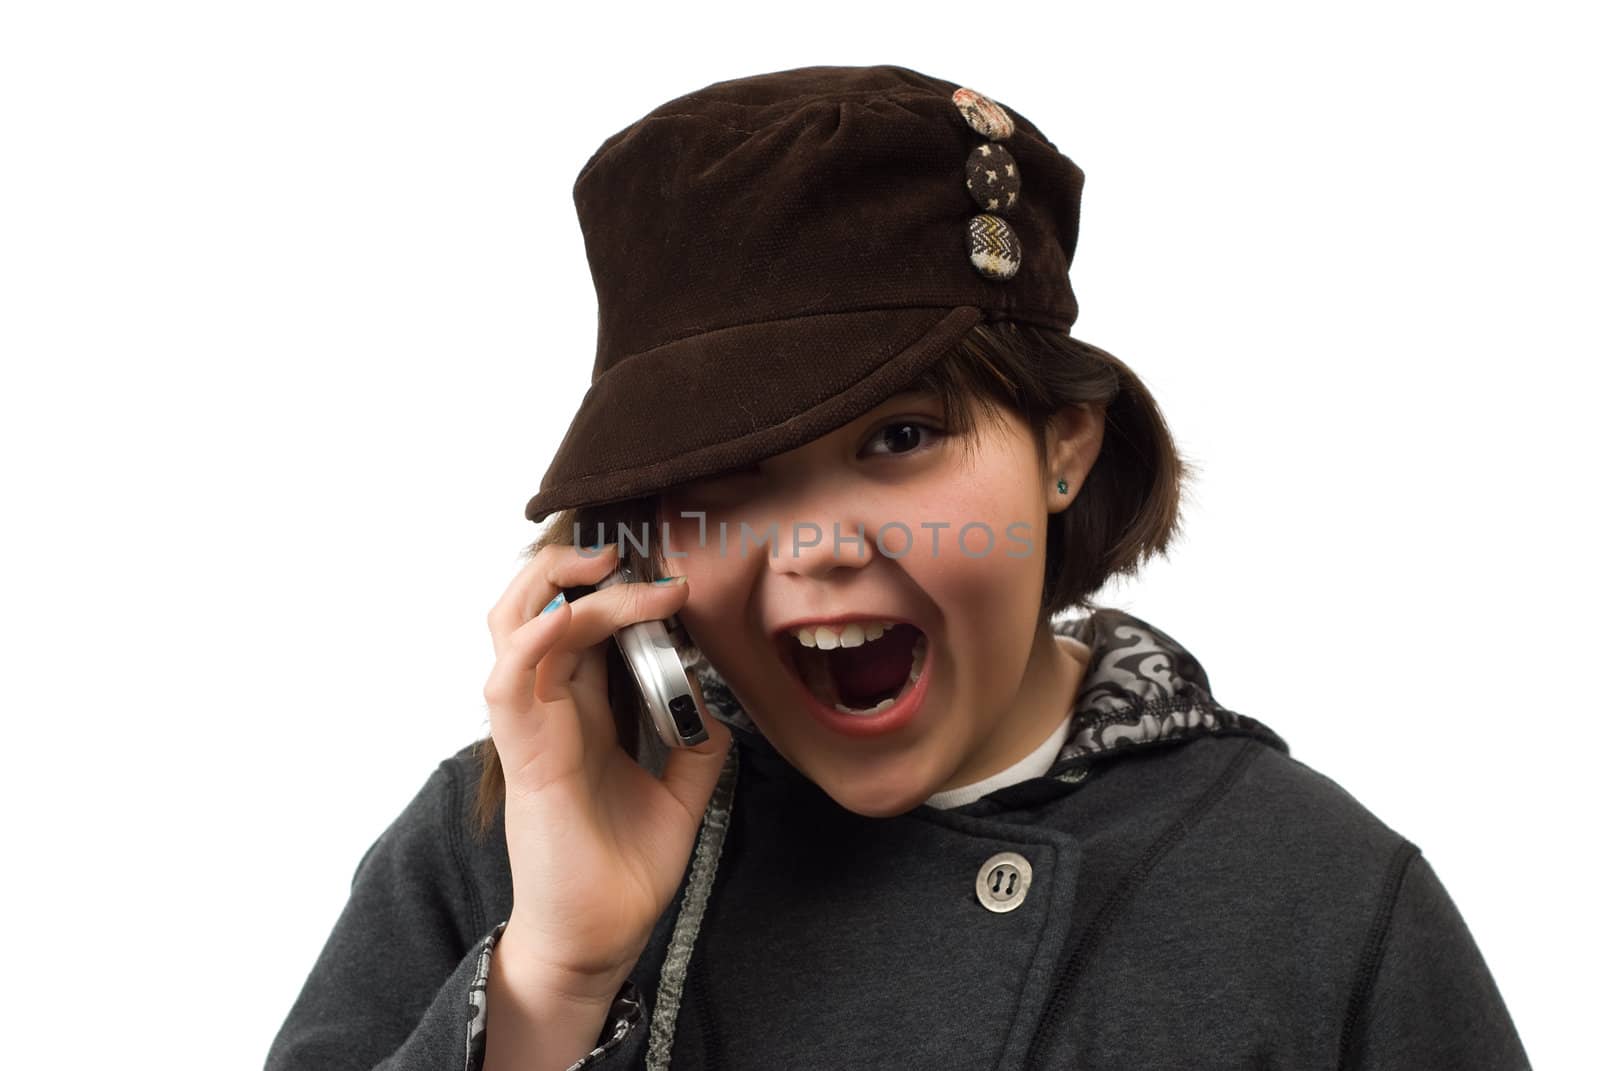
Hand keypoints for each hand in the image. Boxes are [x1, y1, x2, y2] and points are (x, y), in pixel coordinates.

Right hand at [482, 543, 732, 1000]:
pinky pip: (508, 679)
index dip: (614, 584)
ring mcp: (530, 727)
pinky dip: (535, 637)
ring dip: (556, 584)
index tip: (670, 572)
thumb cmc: (624, 870)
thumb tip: (715, 699)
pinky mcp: (523, 755)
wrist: (597, 938)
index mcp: (582, 711)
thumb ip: (697, 743)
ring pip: (515, 624)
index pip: (582, 620)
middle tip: (635, 554)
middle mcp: (550, 708)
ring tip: (607, 566)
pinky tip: (574, 618)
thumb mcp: (682, 794)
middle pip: (539, 605)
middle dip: (578, 564)